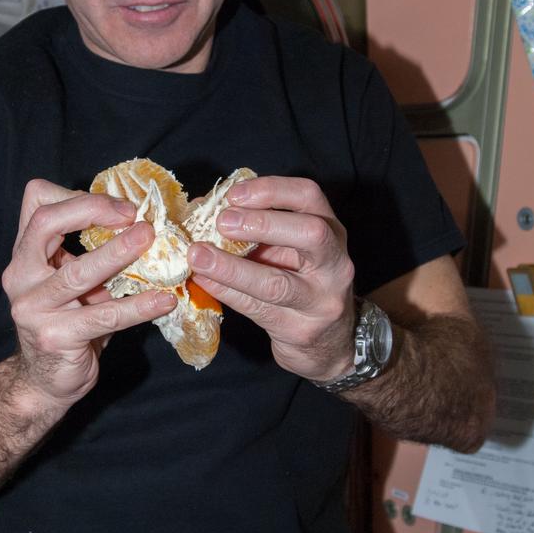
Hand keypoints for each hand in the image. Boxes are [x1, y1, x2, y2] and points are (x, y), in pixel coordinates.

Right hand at [2, 179, 176, 409]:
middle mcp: (20, 276)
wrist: (46, 381)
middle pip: (45, 222)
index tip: (119, 206)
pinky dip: (138, 306)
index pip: (36, 201)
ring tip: (150, 240)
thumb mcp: (71, 281)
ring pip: (78, 271)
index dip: (77, 194)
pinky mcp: (55, 337)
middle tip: (134, 215)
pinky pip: (104, 316)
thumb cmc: (68, 323)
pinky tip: (164, 300)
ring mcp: (33, 308)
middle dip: (92, 210)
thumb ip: (88, 252)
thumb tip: (140, 221)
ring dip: (117, 253)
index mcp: (25, 254)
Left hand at [186, 175, 356, 380]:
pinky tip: (202, 280)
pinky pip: (255, 309)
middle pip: (310, 234)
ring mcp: (321, 301)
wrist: (330, 342)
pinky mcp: (300, 331)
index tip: (234, 194)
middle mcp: (335, 263)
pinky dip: (225, 292)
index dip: (271, 190)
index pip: (309, 196)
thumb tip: (205, 208)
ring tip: (198, 256)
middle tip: (222, 222)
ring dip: (231, 267)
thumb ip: (260, 229)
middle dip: (262, 223)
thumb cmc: (303, 283)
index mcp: (331, 231)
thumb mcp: (293, 250)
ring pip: (277, 284)